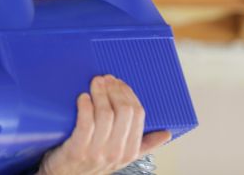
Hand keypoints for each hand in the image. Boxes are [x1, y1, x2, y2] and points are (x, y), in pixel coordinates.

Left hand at [36, 75, 171, 174]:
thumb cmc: (92, 163)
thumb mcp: (120, 156)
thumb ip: (143, 145)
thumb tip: (166, 134)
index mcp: (130, 151)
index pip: (138, 115)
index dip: (129, 94)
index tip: (119, 82)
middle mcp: (116, 152)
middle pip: (123, 111)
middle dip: (115, 90)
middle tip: (106, 78)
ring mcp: (97, 152)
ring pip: (105, 114)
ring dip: (100, 93)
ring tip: (95, 82)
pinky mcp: (77, 150)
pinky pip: (85, 123)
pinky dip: (85, 106)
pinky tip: (83, 97)